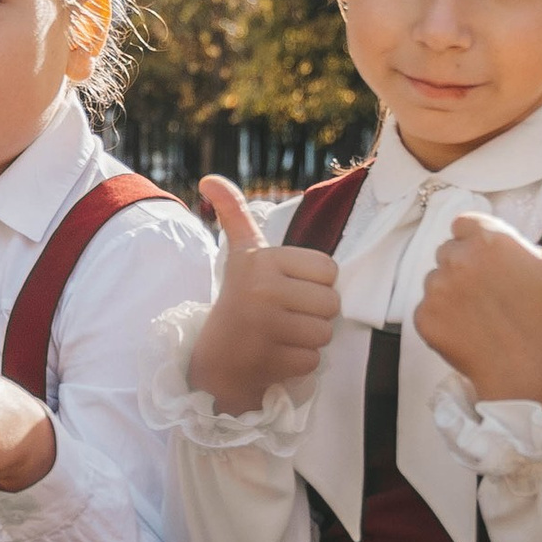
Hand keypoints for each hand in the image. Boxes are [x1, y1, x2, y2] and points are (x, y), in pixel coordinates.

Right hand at [185, 177, 339, 413]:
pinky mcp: (270, 360)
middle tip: (286, 316)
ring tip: (282, 335)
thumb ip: (235, 214)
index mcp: (262, 260)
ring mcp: (266, 327)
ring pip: (325, 333)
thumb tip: (210, 179)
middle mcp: (263, 290)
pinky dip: (299, 363)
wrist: (214, 358)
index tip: (288, 289)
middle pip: (331, 303)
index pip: (329, 269)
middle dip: (315, 314)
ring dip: (308, 339)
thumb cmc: (238, 300)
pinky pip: (313, 359)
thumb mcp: (240, 254)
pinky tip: (276, 355)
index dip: (316, 283)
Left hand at [413, 199, 541, 414]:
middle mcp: (457, 258)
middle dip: (466, 268)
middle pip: (449, 251)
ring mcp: (437, 288)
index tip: (499, 269)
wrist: (529, 373)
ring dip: (452, 293)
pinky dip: (441, 319)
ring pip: (435, 280)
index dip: (481, 245)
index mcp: (489, 239)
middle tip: (495, 295)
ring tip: (484, 314)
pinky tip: (469, 331)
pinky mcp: (423, 317)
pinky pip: (425, 309)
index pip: (465, 225)